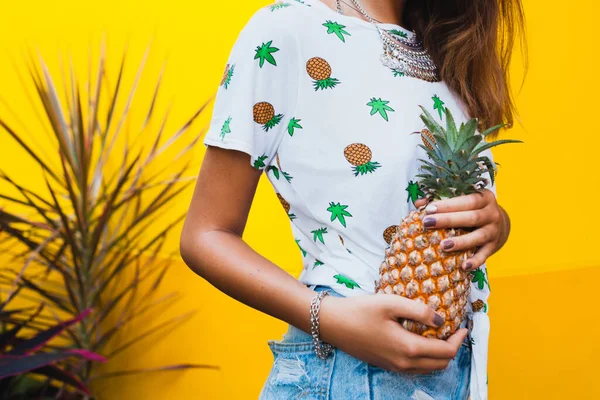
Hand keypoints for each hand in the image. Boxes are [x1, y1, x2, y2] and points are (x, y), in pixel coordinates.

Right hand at [319, 293, 467, 373]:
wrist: (332, 324)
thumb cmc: (360, 310)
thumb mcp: (391, 303)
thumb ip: (420, 311)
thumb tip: (441, 318)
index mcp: (408, 348)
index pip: (446, 351)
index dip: (459, 339)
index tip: (464, 325)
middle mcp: (404, 363)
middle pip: (441, 364)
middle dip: (452, 348)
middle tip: (454, 329)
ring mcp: (394, 366)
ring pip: (428, 368)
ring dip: (440, 354)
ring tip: (440, 333)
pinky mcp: (386, 364)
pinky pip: (415, 367)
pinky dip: (426, 357)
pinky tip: (420, 338)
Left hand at [414, 189, 504, 271]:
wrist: (500, 225)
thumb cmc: (473, 210)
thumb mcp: (463, 201)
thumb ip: (443, 200)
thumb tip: (419, 203)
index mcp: (484, 197)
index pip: (467, 200)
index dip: (448, 205)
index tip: (429, 209)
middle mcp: (492, 214)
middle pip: (471, 217)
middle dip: (448, 220)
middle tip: (427, 223)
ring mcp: (494, 231)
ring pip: (478, 237)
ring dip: (460, 242)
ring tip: (442, 246)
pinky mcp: (493, 247)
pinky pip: (484, 255)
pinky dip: (474, 261)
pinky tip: (463, 266)